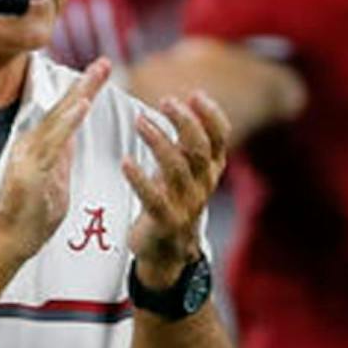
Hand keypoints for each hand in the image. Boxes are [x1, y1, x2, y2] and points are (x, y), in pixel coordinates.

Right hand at [0, 58, 110, 262]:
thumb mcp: (55, 185)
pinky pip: (54, 142)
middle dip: (85, 85)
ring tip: (97, 74)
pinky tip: (82, 105)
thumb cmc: (27, 222)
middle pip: (62, 109)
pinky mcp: (30, 170)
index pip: (65, 116)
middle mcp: (31, 146)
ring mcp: (29, 157)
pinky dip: (68, 122)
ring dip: (79, 95)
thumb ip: (61, 162)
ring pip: (58, 119)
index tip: (101, 73)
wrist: (5, 245)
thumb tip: (71, 141)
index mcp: (39, 150)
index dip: (83, 93)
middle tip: (105, 62)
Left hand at [125, 90, 228, 286]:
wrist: (167, 252)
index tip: (195, 94)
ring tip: (140, 121)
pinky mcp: (166, 222)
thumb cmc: (173, 200)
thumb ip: (187, 142)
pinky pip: (153, 198)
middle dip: (184, 122)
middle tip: (165, 102)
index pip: (221, 138)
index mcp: (210, 169)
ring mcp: (186, 204)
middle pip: (198, 149)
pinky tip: (125, 162)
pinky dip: (139, 178)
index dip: (211, 115)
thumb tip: (181, 102)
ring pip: (177, 169)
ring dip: (159, 141)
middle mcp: (202, 185)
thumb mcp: (186, 171)